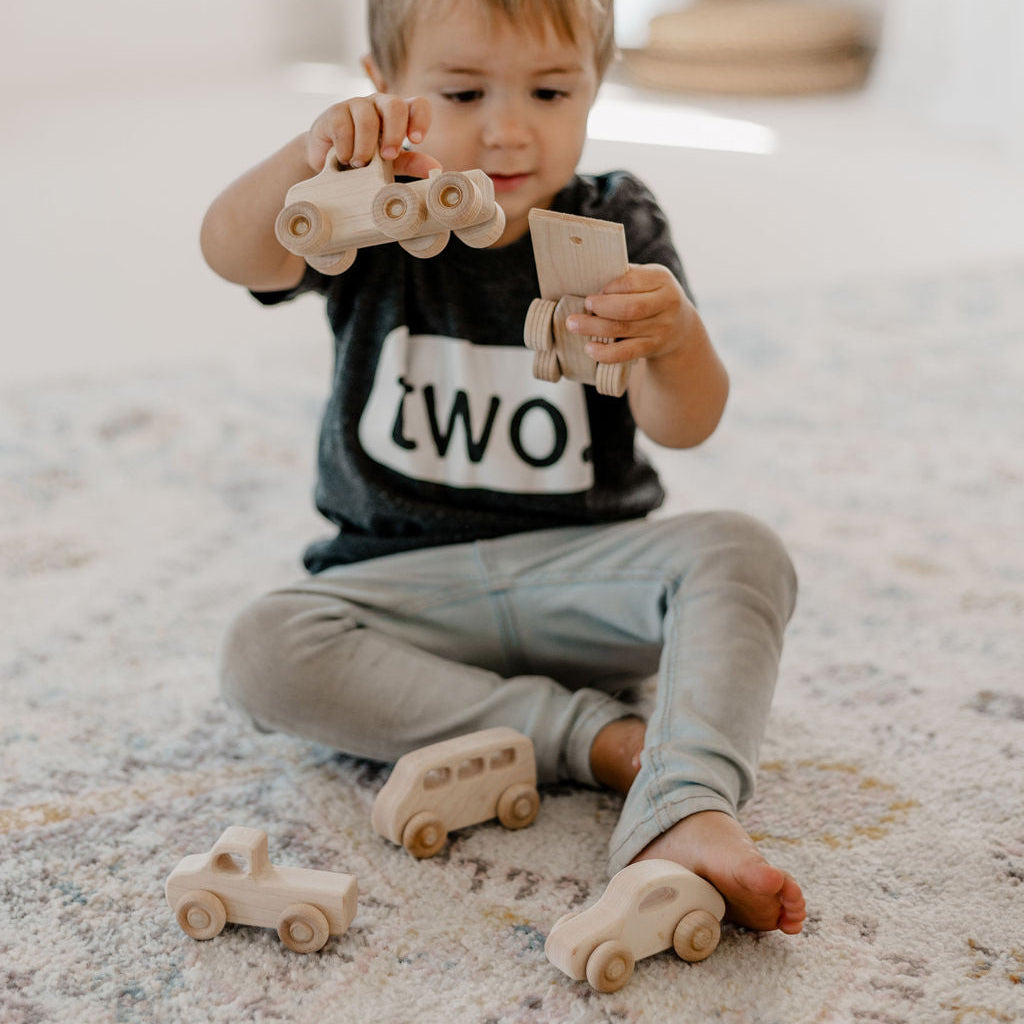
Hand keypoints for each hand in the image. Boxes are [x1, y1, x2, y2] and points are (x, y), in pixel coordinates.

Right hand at [305, 93, 442, 178]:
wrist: (329, 162)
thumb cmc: (366, 160)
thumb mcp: (391, 163)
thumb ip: (412, 162)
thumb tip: (436, 168)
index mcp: (399, 115)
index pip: (418, 104)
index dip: (420, 119)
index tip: (416, 141)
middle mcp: (379, 104)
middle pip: (394, 105)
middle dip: (394, 133)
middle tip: (388, 156)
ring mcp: (356, 105)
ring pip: (367, 118)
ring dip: (365, 147)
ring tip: (360, 165)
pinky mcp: (334, 112)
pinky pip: (343, 127)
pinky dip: (346, 149)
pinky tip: (344, 159)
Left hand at [566, 264, 695, 364]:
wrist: (681, 326)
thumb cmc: (651, 296)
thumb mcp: (647, 280)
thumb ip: (625, 277)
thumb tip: (587, 278)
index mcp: (661, 279)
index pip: (631, 282)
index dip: (609, 288)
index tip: (593, 293)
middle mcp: (666, 303)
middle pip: (630, 308)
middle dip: (601, 308)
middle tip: (582, 307)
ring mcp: (661, 328)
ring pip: (624, 329)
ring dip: (595, 328)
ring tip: (574, 325)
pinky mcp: (653, 347)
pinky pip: (626, 353)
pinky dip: (606, 353)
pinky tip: (590, 348)